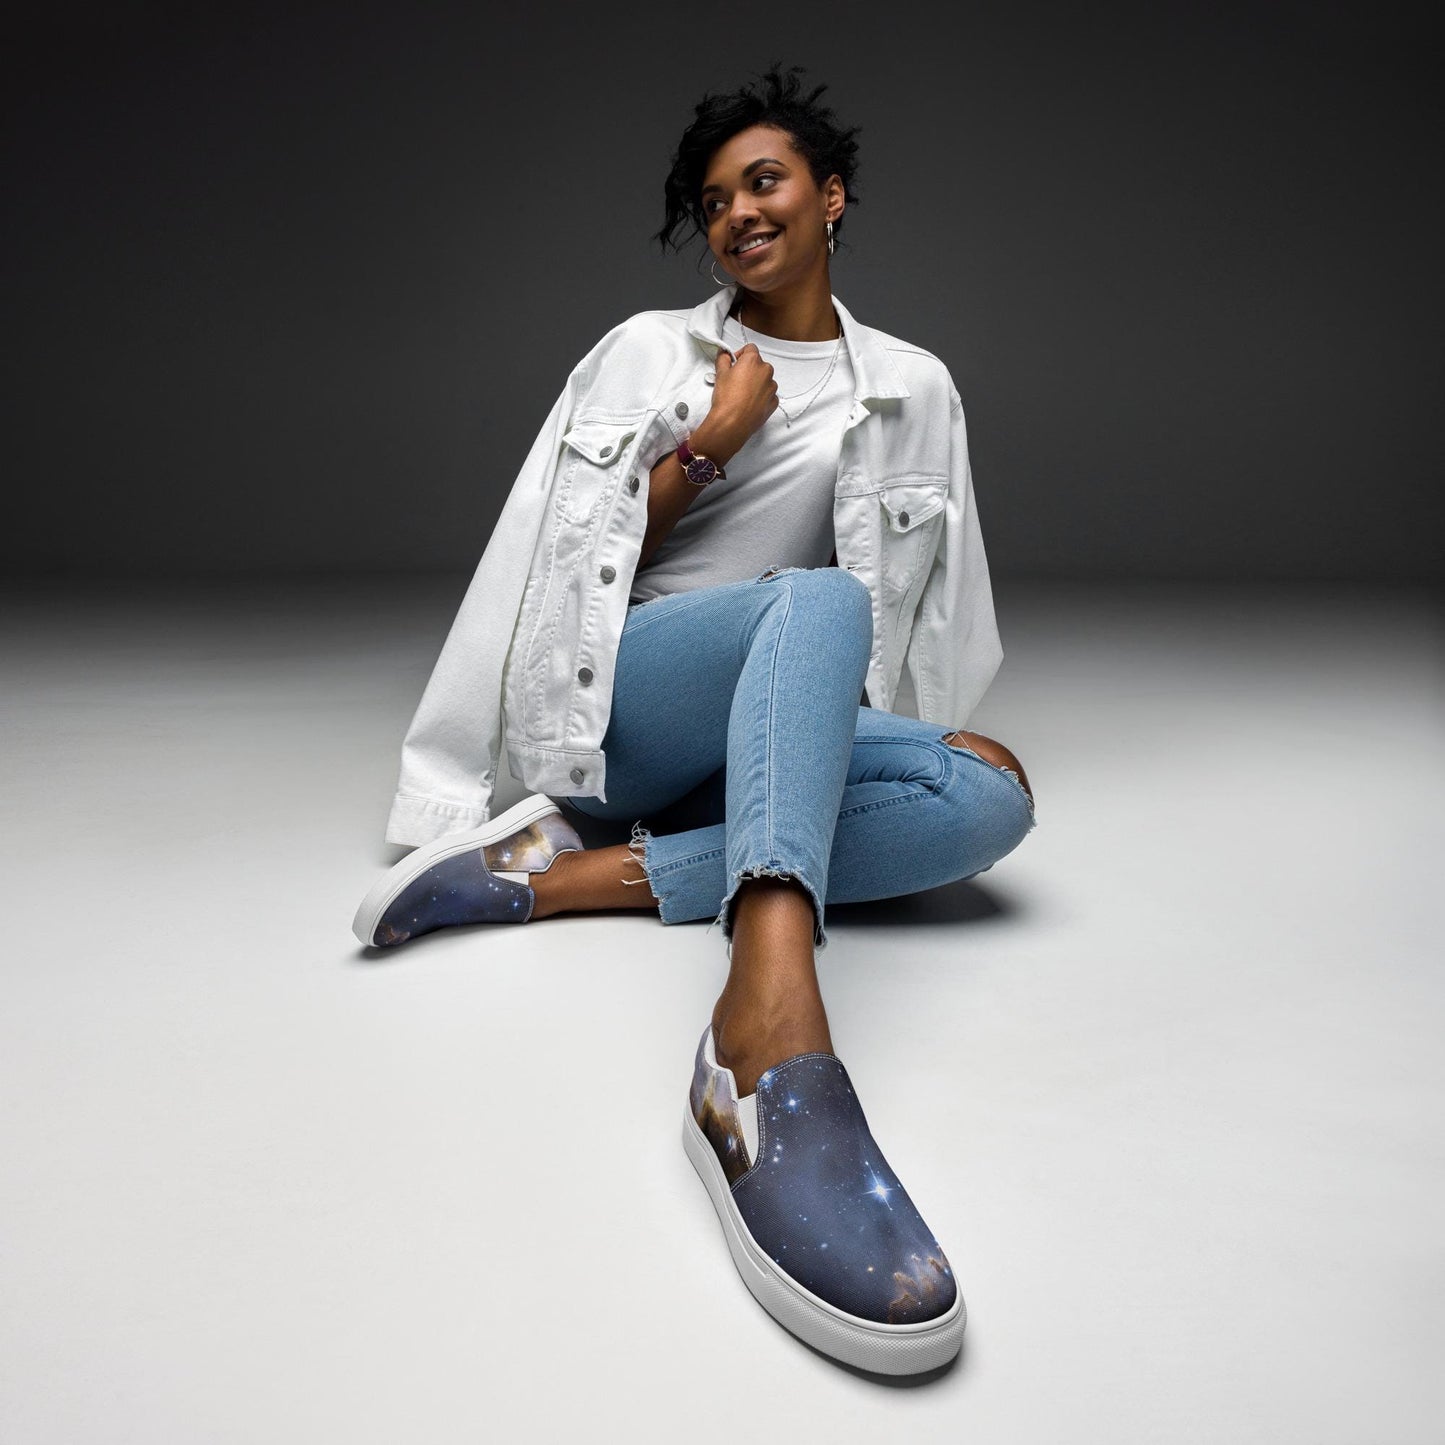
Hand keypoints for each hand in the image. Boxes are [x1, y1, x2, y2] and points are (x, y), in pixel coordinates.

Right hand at [697, 344, 776, 462]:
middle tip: (736, 380)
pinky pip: (768, 394)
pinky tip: (749, 403)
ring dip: (756, 383)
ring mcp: (772, 387)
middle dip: (749, 370)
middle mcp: (766, 371)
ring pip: (764, 380)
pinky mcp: (773, 402)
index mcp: (753, 360)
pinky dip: (761, 396)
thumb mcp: (720, 373)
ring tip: (742, 394)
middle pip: (759, 364)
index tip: (735, 363)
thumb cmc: (727, 399)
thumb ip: (723, 358)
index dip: (741, 355)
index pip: (750, 348)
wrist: (732, 423)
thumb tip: (725, 354)